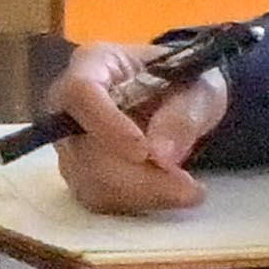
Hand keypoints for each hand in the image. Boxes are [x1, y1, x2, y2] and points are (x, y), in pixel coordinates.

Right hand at [49, 39, 232, 214]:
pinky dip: (137, 203)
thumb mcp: (199, 87)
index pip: (80, 93)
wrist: (183, 101)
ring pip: (88, 180)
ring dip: (141, 193)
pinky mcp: (82, 174)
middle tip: (187, 185)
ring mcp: (71, 144)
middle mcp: (69, 105)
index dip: (106, 124)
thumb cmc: (185, 82)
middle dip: (136, 173)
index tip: (144, 151)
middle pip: (81, 146)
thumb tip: (161, 155)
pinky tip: (170, 194)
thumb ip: (183, 114)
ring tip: (188, 191)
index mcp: (93, 65)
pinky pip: (98, 199)